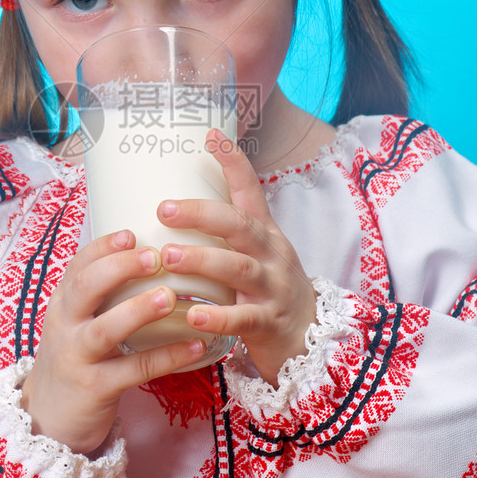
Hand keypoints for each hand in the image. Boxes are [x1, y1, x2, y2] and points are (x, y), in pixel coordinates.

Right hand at [20, 229, 206, 454]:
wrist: (46, 421)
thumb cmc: (74, 360)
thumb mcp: (75, 323)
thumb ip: (101, 296)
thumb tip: (149, 256)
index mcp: (63, 304)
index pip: (78, 266)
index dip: (104, 247)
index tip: (132, 233)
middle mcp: (65, 326)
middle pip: (85, 287)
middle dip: (119, 267)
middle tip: (155, 256)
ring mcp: (78, 357)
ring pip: (105, 329)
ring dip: (139, 310)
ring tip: (170, 296)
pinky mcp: (95, 388)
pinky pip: (134, 370)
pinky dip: (166, 357)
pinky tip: (195, 347)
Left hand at [157, 128, 316, 385]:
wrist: (312, 342)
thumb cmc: (269, 293)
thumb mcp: (255, 257)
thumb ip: (224, 237)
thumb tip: (174, 208)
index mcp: (265, 234)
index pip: (251, 191)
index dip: (233, 163)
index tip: (211, 135)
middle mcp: (271, 255)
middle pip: (240, 225)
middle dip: (202, 214)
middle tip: (164, 208)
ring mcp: (273, 288)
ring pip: (238, 268)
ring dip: (202, 260)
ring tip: (167, 256)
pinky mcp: (270, 323)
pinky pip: (243, 319)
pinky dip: (217, 317)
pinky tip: (192, 315)